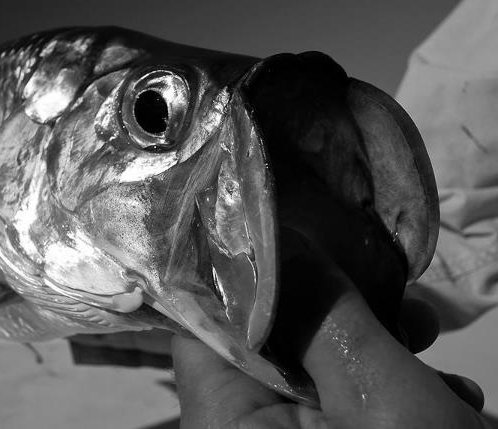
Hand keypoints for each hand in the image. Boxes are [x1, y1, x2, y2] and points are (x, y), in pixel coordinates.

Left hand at [172, 248, 488, 428]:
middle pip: (265, 345)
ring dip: (377, 349)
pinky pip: (343, 406)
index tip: (290, 232)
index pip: (203, 332)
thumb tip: (281, 240)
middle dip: (332, 311)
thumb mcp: (382, 401)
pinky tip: (444, 396)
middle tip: (395, 296)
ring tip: (430, 339)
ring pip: (315, 370)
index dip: (239, 276)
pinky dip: (390, 390)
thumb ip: (326, 318)